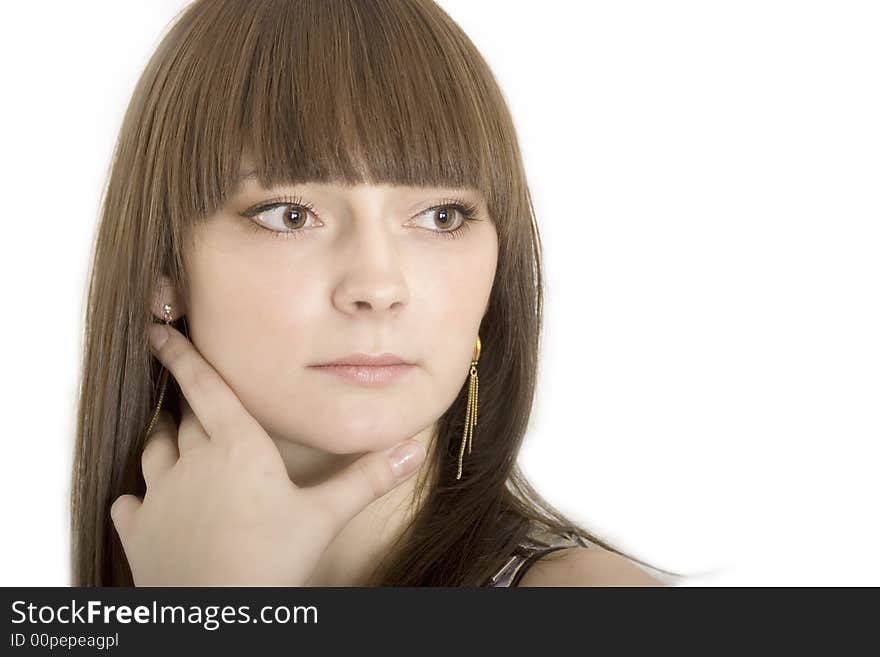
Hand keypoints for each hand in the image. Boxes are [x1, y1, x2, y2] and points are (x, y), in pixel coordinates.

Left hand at [110, 323, 426, 585]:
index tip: (159, 332)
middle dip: (189, 406)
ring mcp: (159, 496)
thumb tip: (413, 449)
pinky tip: (145, 504)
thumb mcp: (325, 517)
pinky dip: (137, 499)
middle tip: (194, 399)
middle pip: (184, 419)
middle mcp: (191, 461)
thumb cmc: (271, 562)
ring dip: (163, 443)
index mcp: (236, 446)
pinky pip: (129, 502)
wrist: (216, 614)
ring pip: (153, 452)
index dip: (180, 356)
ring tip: (171, 440)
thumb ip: (366, 480)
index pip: (204, 387)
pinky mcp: (138, 531)